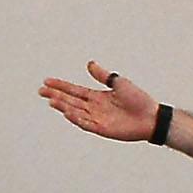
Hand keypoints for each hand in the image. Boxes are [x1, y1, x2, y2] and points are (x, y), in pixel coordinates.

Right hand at [37, 62, 161, 143]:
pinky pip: (86, 123)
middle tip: (41, 90)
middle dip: (56, 95)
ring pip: (75, 111)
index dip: (61, 86)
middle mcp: (94, 107)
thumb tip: (89, 63)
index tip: (47, 81)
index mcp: (97, 96)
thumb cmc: (138, 99)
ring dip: (63, 106)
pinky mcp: (102, 129)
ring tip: (51, 100)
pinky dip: (76, 118)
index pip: (74, 90)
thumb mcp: (119, 83)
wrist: (151, 117)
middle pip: (70, 100)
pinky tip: (67, 112)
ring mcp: (97, 118)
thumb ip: (103, 75)